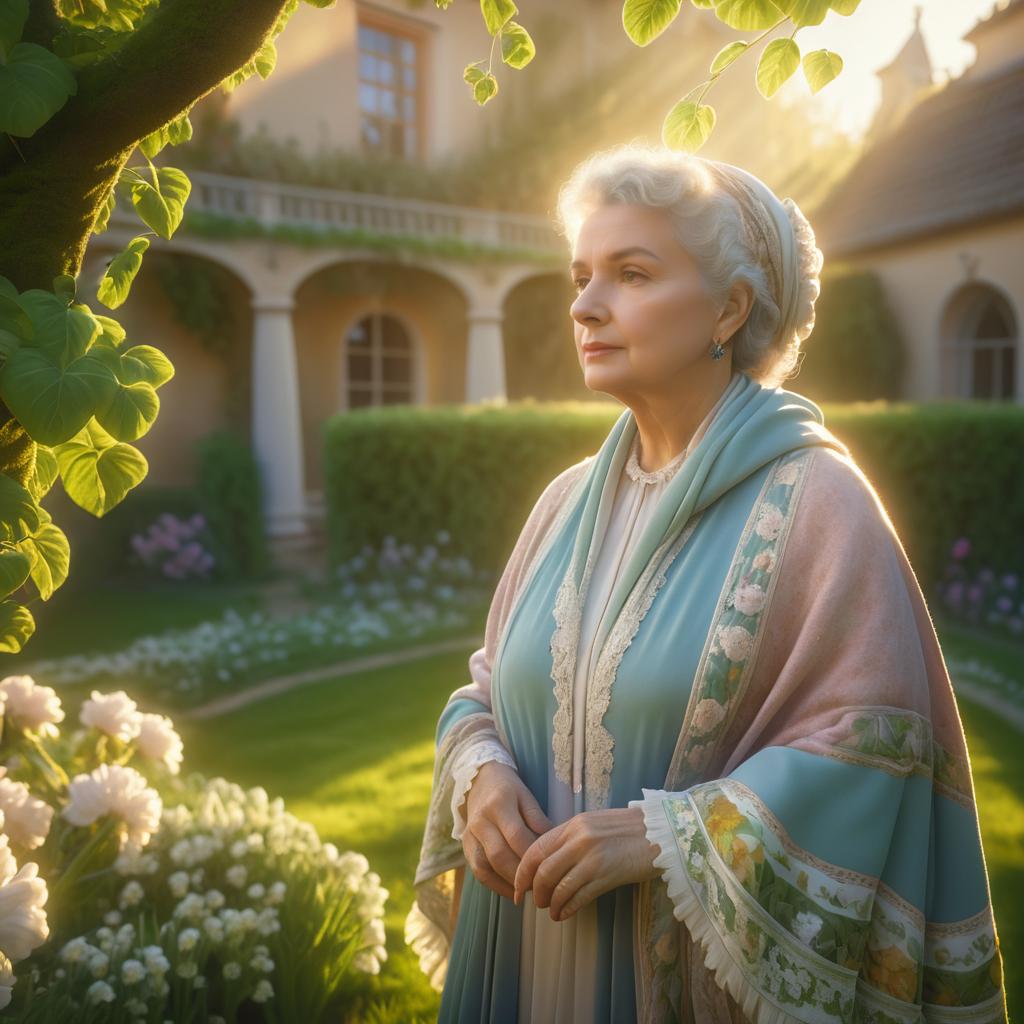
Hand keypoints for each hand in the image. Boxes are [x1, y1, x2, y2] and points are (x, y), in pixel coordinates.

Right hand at [460, 761, 553, 900]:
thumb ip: (538, 820)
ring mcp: (470, 835)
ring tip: (527, 892)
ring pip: (485, 867)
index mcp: (499, 804)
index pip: (517, 836)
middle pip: (499, 856)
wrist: (479, 780)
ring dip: (507, 884)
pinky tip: (511, 891)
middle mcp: (481, 821)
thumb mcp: (526, 796)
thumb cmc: (509, 789)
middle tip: (540, 886)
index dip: (532, 856)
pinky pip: (478, 871)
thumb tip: (553, 846)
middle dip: (520, 875)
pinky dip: (494, 885)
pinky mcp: (465, 846)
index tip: (549, 868)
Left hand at [513, 807, 661, 921]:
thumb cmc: (628, 829)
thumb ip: (571, 839)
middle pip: (542, 871)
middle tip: (536, 903)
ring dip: (551, 904)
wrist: (661, 831)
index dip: (521, 872)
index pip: (535, 849)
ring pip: (558, 887)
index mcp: (573, 825)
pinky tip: (565, 914)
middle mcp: (578, 839)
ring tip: (552, 912)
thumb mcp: (594, 824)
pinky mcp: (607, 875)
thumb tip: (548, 862)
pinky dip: (567, 908)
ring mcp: (592, 858)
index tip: (518, 888)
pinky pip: (578, 897)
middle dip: (534, 892)